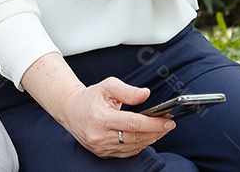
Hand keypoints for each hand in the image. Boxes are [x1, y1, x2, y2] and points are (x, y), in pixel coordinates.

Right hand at [59, 78, 174, 158]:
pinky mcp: (102, 153)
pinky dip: (139, 145)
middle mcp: (99, 135)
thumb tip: (145, 94)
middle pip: (135, 137)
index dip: (153, 123)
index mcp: (100, 118)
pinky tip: (145, 136)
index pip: (133, 123)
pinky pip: (126, 152)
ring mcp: (101, 147)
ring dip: (150, 139)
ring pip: (133, 146)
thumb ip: (127, 90)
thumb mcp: (107, 86)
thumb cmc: (90, 97)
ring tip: (160, 129)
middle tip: (168, 124)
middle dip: (156, 131)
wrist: (71, 110)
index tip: (168, 121)